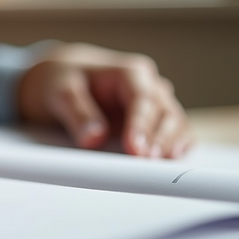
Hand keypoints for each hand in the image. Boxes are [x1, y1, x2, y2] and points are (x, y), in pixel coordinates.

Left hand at [17, 44, 192, 157]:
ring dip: (172, 144)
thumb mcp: (60, 91)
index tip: (136, 149)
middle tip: (148, 162)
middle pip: (165, 112)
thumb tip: (94, 137)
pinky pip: (175, 132)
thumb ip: (76, 112)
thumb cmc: (64, 80)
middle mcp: (148, 85)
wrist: (62, 79)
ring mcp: (154, 104)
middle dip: (161, 138)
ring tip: (162, 165)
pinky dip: (178, 145)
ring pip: (175, 122)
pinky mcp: (154, 122)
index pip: (142, 99)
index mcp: (128, 72)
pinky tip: (174, 160)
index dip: (142, 125)